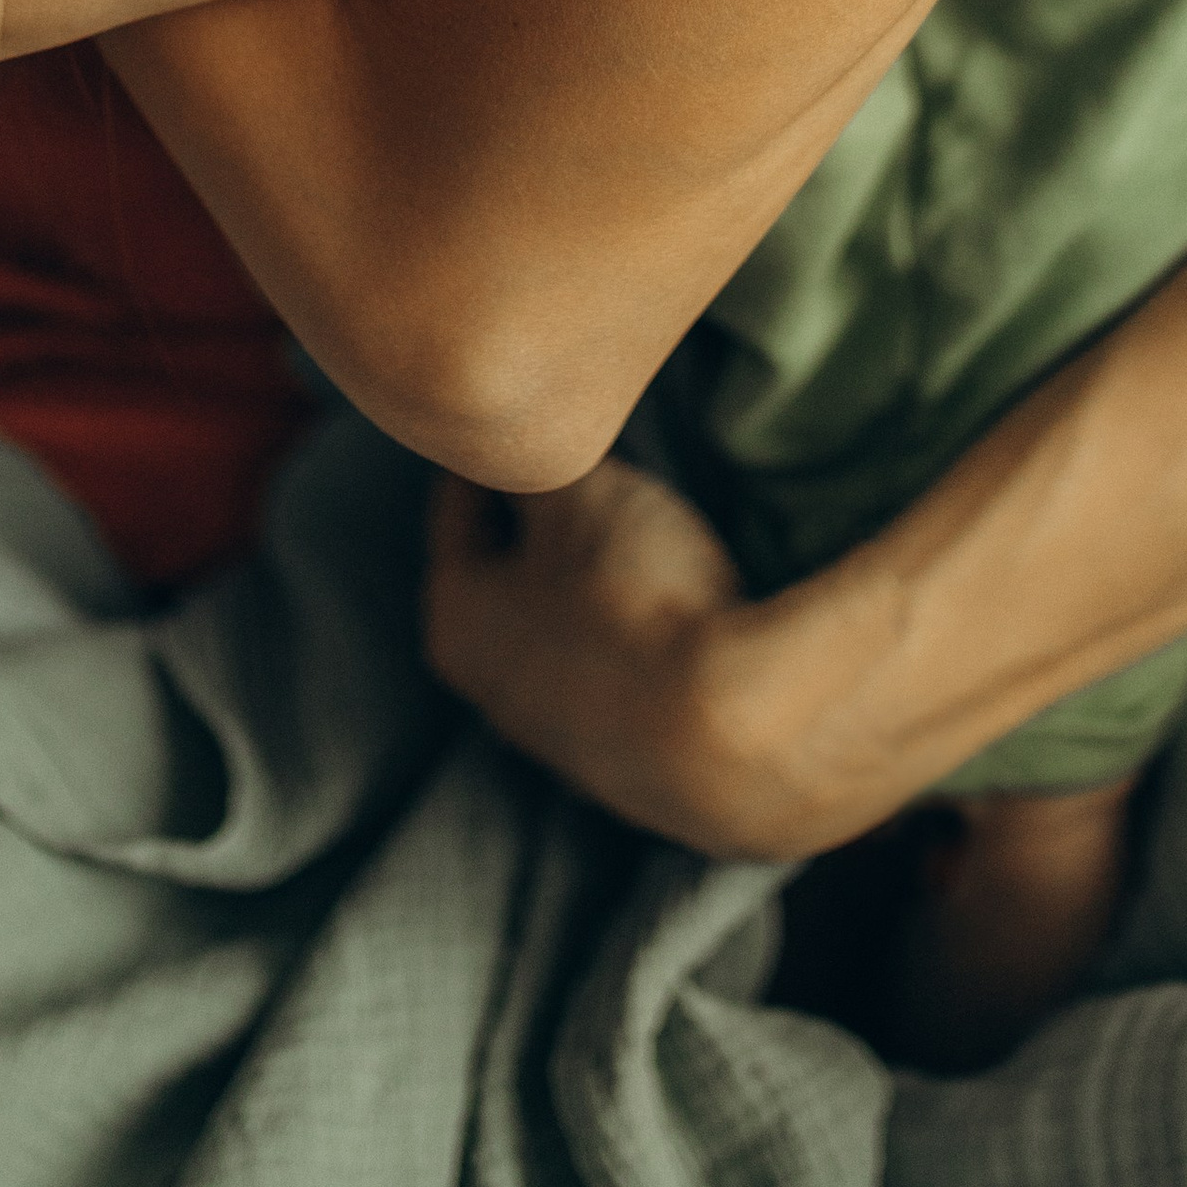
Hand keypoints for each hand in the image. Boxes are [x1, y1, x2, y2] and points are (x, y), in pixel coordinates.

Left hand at [424, 458, 914, 860]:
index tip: (511, 419)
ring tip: (635, 532)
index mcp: (457, 621)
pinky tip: (670, 607)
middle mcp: (492, 692)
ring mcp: (565, 741)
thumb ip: (535, 462)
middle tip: (578, 469)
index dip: (485, 454)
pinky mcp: (633, 767)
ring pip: (562, 632)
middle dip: (537, 524)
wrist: (730, 734)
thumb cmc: (628, 593)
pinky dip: (632, 634)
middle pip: (505, 578)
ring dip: (588, 585)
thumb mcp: (578, 494)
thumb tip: (518, 438)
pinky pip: (618, 673)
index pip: (457, 508)